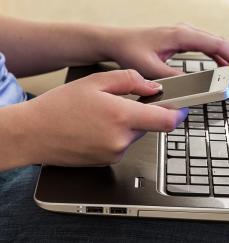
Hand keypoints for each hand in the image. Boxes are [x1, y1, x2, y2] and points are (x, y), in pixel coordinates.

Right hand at [14, 70, 186, 166]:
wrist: (31, 134)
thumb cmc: (59, 107)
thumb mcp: (96, 81)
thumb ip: (130, 80)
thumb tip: (154, 87)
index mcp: (122, 116)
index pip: (166, 121)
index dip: (179, 114)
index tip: (183, 107)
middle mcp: (121, 139)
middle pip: (150, 126)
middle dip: (144, 113)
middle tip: (122, 103)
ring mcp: (115, 153)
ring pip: (136, 135)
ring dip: (128, 125)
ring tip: (101, 115)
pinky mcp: (108, 162)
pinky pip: (123, 145)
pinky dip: (117, 135)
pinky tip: (96, 128)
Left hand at [107, 24, 228, 81]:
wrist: (115, 41)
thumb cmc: (129, 50)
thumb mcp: (150, 69)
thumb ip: (173, 77)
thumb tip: (194, 86)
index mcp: (182, 35)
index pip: (217, 45)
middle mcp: (186, 31)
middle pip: (222, 44)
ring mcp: (185, 33)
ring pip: (216, 45)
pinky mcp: (182, 39)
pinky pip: (207, 47)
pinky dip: (219, 57)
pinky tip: (223, 68)